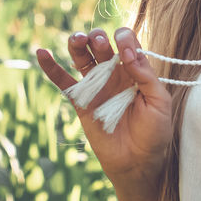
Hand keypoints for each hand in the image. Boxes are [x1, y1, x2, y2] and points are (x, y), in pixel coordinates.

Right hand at [35, 27, 172, 184]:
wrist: (138, 162)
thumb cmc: (154, 132)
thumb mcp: (159, 101)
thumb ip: (145, 75)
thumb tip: (127, 53)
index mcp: (134, 69)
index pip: (126, 42)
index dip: (124, 40)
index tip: (126, 54)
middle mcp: (114, 73)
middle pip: (101, 45)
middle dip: (98, 38)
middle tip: (99, 42)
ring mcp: (96, 86)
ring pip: (82, 57)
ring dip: (77, 43)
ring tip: (78, 39)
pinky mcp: (81, 102)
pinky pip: (63, 81)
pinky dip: (50, 67)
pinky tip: (41, 53)